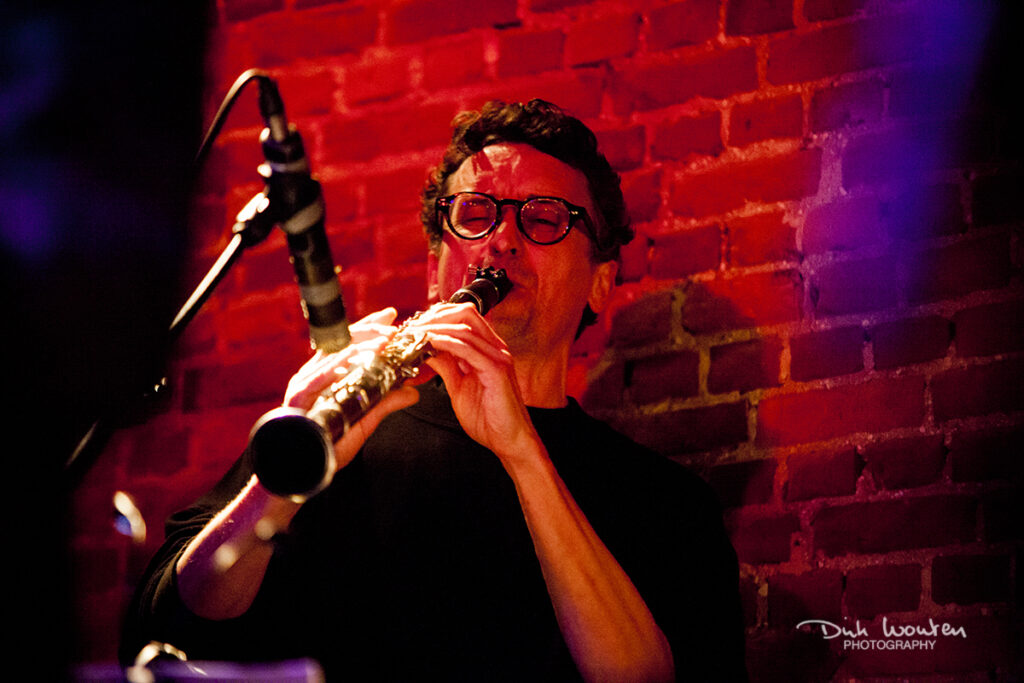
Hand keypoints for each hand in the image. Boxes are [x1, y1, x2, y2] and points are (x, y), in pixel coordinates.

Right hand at [282, 308, 418, 470]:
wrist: (305, 468)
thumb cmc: (330, 441)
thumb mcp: (365, 419)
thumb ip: (387, 402)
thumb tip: (413, 392)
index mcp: (329, 373)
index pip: (350, 341)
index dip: (370, 326)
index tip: (391, 316)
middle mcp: (316, 373)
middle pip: (342, 342)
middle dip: (369, 331)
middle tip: (393, 330)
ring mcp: (305, 384)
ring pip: (332, 356)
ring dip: (360, 346)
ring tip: (383, 341)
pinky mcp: (298, 398)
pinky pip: (316, 377)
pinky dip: (334, 365)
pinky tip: (351, 356)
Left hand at [406, 303, 539, 460]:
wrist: (508, 441)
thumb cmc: (488, 418)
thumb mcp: (458, 387)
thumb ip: (446, 367)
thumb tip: (427, 350)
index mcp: (488, 349)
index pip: (463, 317)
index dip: (436, 316)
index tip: (413, 326)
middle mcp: (496, 347)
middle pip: (465, 312)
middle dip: (434, 316)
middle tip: (410, 328)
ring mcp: (498, 356)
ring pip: (464, 327)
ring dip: (434, 329)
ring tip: (412, 336)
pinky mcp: (496, 370)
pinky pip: (467, 348)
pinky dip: (445, 343)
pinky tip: (428, 345)